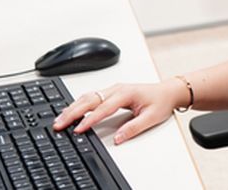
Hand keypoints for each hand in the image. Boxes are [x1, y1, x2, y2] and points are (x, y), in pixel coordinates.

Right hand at [52, 79, 185, 144]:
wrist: (168, 91)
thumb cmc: (160, 102)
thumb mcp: (151, 117)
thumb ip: (134, 128)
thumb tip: (118, 138)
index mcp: (126, 93)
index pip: (103, 108)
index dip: (90, 119)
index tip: (78, 129)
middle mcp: (117, 89)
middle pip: (90, 99)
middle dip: (73, 112)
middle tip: (59, 124)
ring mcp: (113, 89)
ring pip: (88, 96)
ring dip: (72, 107)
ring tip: (59, 119)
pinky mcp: (111, 91)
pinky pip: (91, 96)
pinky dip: (78, 104)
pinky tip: (70, 111)